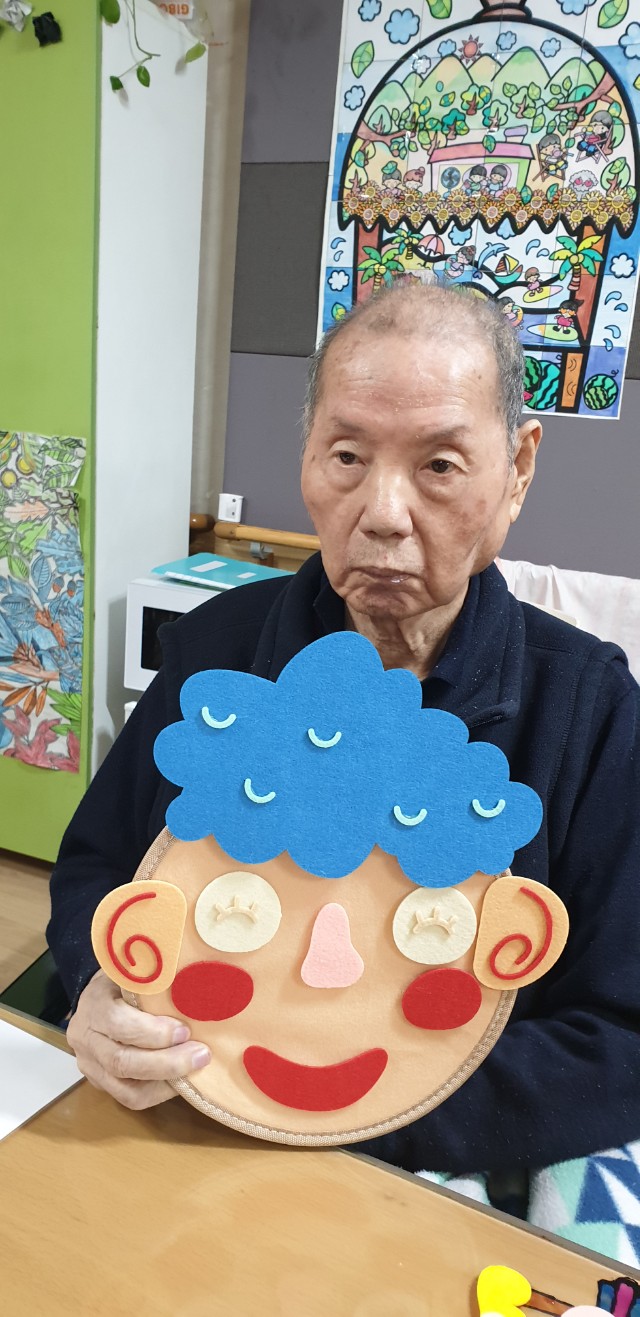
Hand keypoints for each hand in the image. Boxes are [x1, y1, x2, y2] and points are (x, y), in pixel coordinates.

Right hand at [66, 970, 210, 1109]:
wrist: (95, 999)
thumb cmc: (123, 980)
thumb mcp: (134, 970)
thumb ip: (154, 979)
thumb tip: (194, 983)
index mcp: (93, 1004)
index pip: (116, 1023)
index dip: (152, 1031)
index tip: (184, 1030)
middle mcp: (85, 1039)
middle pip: (121, 1062)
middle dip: (166, 1063)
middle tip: (200, 1054)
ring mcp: (90, 1066)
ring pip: (124, 1090)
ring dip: (165, 1083)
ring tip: (196, 1070)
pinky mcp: (100, 1084)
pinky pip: (130, 1098)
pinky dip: (159, 1093)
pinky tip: (182, 1081)